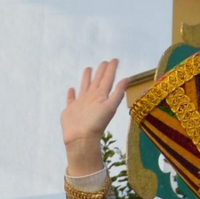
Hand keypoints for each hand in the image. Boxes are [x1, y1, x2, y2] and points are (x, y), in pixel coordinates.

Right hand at [61, 60, 128, 176]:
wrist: (81, 139)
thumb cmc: (96, 124)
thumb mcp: (110, 106)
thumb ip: (118, 92)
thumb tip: (128, 78)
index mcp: (101, 96)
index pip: (108, 79)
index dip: (111, 69)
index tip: (114, 59)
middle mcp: (92, 98)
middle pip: (97, 81)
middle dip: (101, 71)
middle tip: (104, 61)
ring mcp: (81, 103)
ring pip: (85, 86)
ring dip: (87, 78)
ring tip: (88, 68)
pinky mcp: (71, 109)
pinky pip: (71, 99)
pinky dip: (71, 94)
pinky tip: (72, 89)